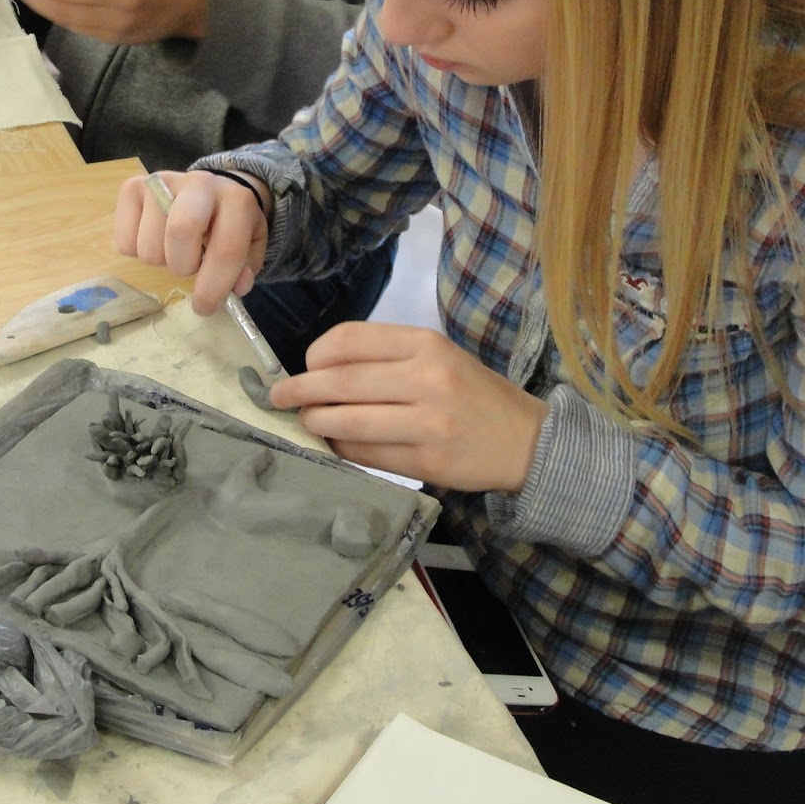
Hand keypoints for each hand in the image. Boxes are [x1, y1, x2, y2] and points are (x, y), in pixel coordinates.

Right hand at [113, 170, 266, 313]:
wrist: (209, 191)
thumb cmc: (227, 224)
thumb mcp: (249, 245)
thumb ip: (246, 268)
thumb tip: (236, 287)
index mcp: (236, 199)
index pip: (227, 248)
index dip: (215, 286)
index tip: (204, 307)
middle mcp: (199, 183)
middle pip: (180, 230)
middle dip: (182, 265)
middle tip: (188, 269)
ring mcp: (162, 182)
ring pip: (148, 245)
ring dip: (161, 261)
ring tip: (174, 249)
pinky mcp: (132, 188)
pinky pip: (125, 241)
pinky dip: (137, 252)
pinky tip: (155, 239)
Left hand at [270, 322, 546, 493]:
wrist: (525, 440)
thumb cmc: (471, 393)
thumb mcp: (437, 356)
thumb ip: (384, 358)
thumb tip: (317, 371)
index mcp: (426, 344)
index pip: (349, 340)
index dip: (314, 355)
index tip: (303, 366)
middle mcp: (427, 378)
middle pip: (341, 382)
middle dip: (300, 391)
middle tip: (278, 397)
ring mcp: (429, 423)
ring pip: (349, 422)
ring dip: (317, 423)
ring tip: (306, 422)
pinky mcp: (428, 462)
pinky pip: (368, 456)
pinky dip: (342, 450)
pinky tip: (335, 445)